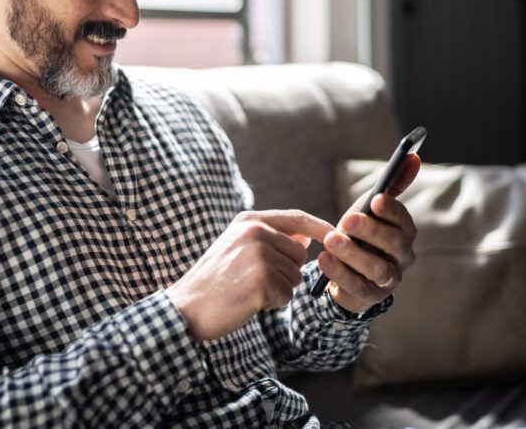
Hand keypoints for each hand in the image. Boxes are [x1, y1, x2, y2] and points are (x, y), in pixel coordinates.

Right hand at [166, 210, 333, 341]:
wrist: (188, 306)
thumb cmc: (214, 280)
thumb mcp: (237, 247)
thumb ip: (270, 238)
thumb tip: (306, 238)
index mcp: (249, 219)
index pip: (297, 218)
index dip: (321, 227)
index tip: (337, 236)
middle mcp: (255, 231)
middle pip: (299, 254)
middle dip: (286, 272)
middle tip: (254, 280)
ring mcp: (259, 254)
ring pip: (294, 276)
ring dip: (278, 288)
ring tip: (248, 289)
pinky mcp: (262, 279)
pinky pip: (286, 294)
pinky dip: (272, 302)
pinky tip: (249, 300)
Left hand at [319, 153, 420, 313]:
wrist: (348, 272)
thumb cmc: (362, 234)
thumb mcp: (371, 209)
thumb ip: (392, 184)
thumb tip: (413, 155)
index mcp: (405, 232)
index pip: (404, 220)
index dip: (391, 210)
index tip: (374, 199)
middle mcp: (403, 257)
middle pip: (395, 245)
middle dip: (371, 231)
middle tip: (346, 220)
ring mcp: (389, 279)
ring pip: (377, 269)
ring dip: (353, 253)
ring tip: (330, 240)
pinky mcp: (370, 296)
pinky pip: (357, 286)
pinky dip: (339, 273)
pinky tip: (323, 259)